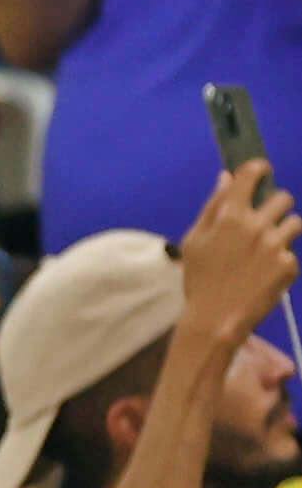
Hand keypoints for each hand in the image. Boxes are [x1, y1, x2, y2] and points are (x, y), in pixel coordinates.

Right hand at [177, 157, 300, 348]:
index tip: (260, 171)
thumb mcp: (195, 240)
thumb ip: (213, 206)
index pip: (252, 176)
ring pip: (294, 223)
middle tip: (263, 221)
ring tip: (266, 250)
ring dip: (283, 231)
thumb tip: (226, 177)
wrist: (216, 318)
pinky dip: (281, 260)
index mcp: (231, 217)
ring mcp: (276, 246)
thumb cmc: (199, 279)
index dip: (258, 168)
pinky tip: (264, 273)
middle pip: (283, 198)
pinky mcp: (289, 265)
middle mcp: (258, 226)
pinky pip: (291, 252)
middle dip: (275, 205)